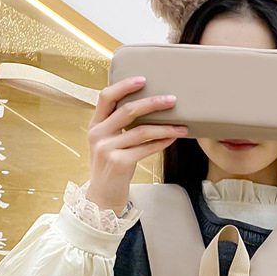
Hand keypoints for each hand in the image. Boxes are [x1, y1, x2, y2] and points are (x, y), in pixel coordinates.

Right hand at [84, 77, 188, 214]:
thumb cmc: (111, 167)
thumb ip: (119, 127)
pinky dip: (161, 143)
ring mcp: (107, 149)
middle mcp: (98, 134)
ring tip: (181, 126)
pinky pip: (145, 149)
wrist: (102, 196)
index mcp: (95, 124)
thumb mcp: (108, 143)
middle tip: (172, 99)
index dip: (124, 86)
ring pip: (141, 131)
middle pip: (128, 111)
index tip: (143, 79)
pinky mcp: (119, 163)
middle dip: (152, 103)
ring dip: (164, 127)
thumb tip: (147, 110)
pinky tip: (172, 139)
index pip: (106, 97)